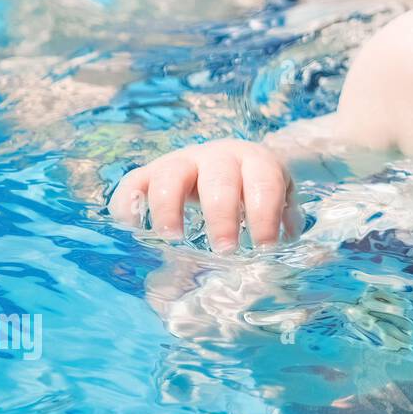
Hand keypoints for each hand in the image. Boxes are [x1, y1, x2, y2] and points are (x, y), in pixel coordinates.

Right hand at [108, 139, 304, 251]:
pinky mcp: (150, 172)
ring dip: (171, 208)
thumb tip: (282, 256)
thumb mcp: (278, 198)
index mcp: (255, 161)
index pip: (263, 184)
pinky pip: (132, 184)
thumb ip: (283, 223)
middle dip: (222, 216)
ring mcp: (181, 162)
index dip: (265, 216)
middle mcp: (217, 157)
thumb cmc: (256, 189)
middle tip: (226, 251)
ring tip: (175, 240)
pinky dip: (129, 205)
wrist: (232, 158)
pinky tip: (135, 230)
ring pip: (171, 176)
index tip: (265, 248)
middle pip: (219, 180)